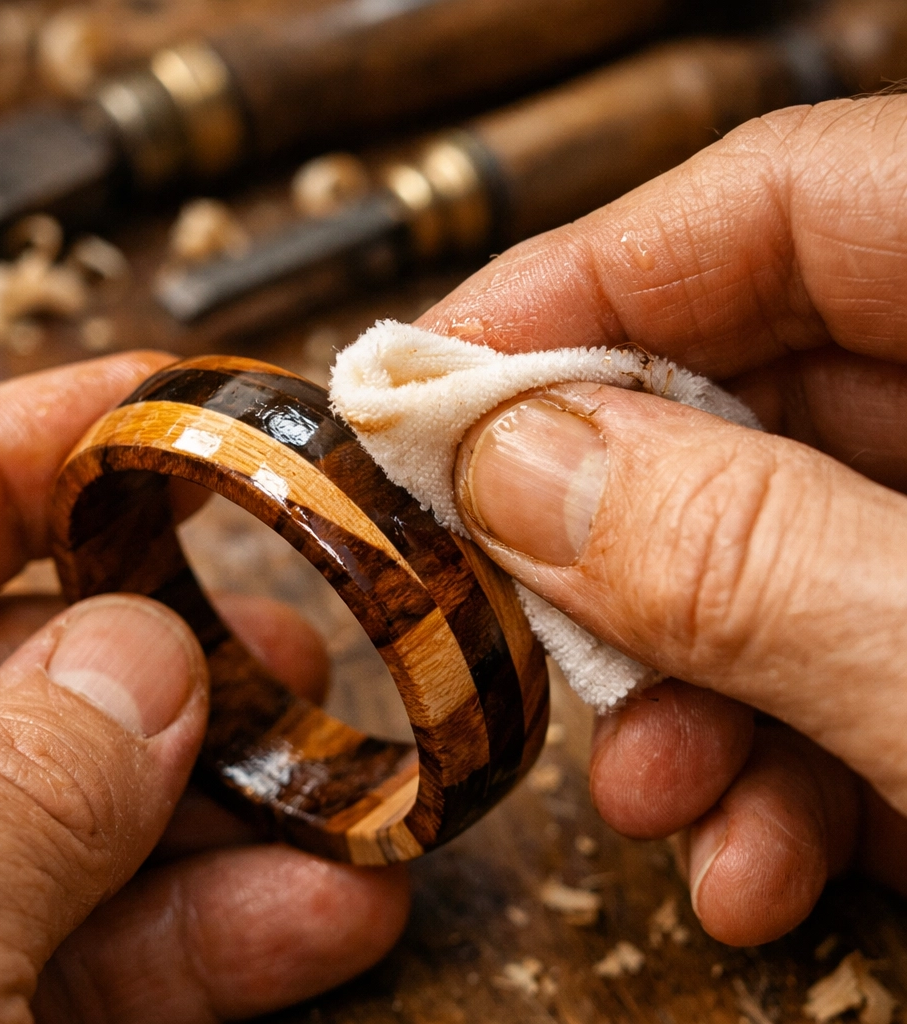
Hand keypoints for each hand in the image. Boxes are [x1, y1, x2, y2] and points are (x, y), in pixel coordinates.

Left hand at [0, 355, 408, 1020]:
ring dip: (232, 804)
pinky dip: (208, 934)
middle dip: (177, 648)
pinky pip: (85, 948)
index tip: (172, 400)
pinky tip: (325, 908)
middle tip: (299, 637)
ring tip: (359, 783)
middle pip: (16, 662)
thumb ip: (15, 788)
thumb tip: (146, 660)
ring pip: (77, 812)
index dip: (35, 442)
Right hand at [418, 95, 906, 945]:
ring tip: (646, 787)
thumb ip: (751, 562)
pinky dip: (772, 753)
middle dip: (612, 516)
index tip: (431, 376)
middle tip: (509, 595)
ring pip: (782, 537)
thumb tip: (512, 465)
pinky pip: (845, 646)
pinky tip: (750, 847)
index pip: (784, 200)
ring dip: (683, 672)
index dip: (578, 277)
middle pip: (760, 381)